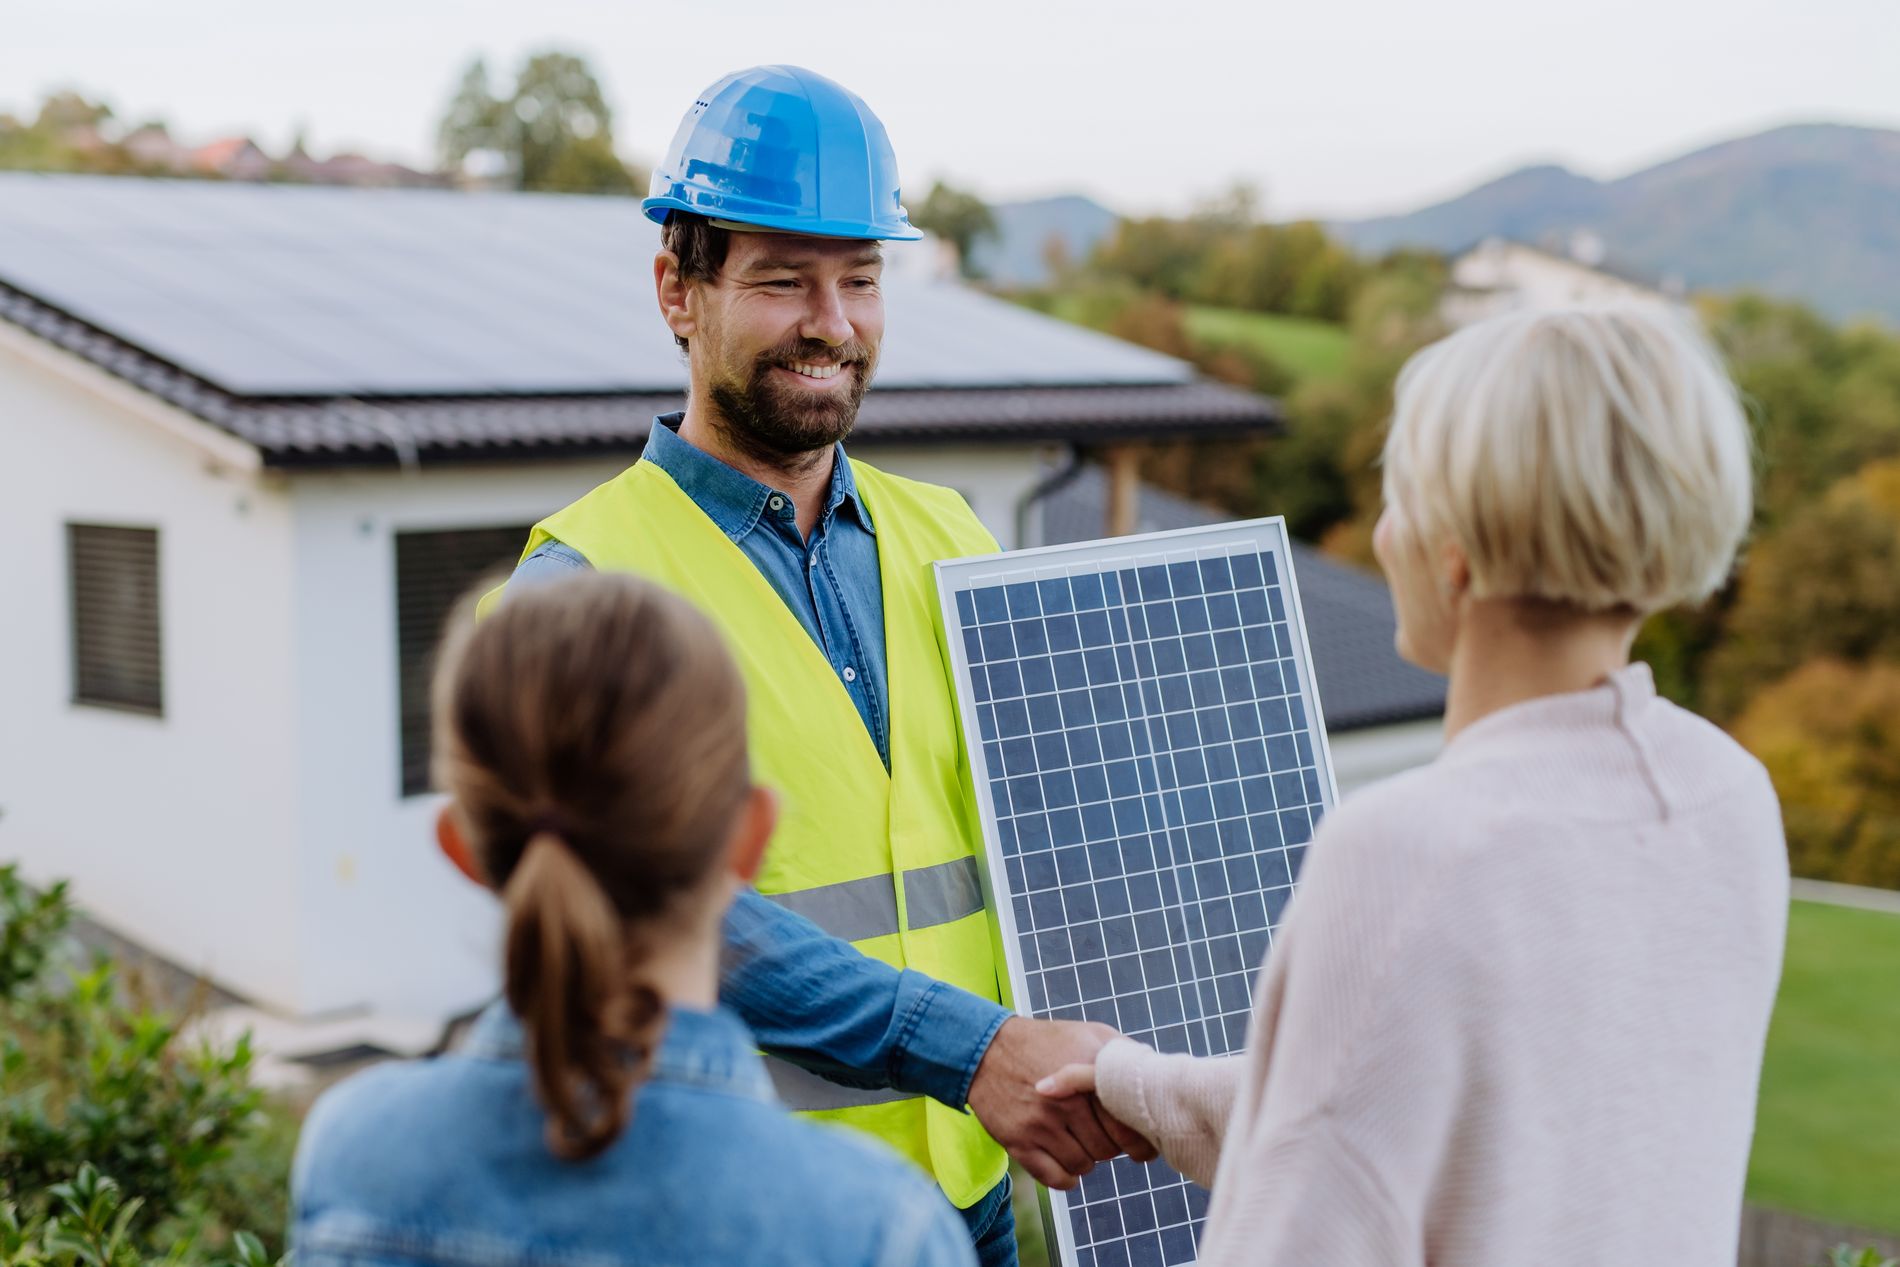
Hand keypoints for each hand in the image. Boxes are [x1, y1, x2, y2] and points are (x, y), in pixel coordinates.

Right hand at [966, 1017, 1155, 1188]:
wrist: (987, 1049)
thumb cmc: (1045, 1042)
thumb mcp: (1088, 1033)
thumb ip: (1122, 1054)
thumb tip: (1155, 1076)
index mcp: (1087, 1074)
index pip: (1127, 1125)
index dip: (1140, 1140)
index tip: (1141, 1143)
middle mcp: (1065, 1101)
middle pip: (1108, 1149)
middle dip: (1113, 1147)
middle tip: (1107, 1137)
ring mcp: (1040, 1124)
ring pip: (1084, 1165)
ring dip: (1088, 1158)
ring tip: (1082, 1141)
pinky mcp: (1018, 1143)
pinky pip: (1056, 1179)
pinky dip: (1067, 1177)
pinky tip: (1067, 1160)